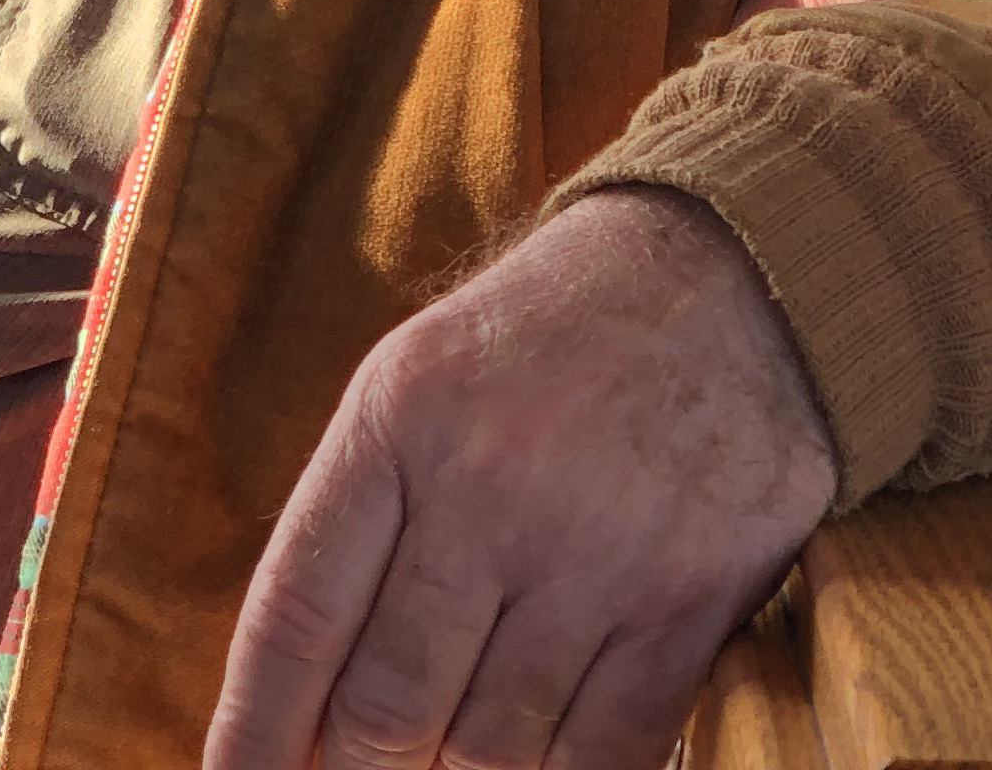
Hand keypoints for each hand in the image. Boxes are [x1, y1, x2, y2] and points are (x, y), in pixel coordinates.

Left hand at [202, 186, 838, 769]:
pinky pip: (603, 755)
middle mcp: (493, 483)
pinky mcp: (694, 594)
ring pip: (492, 754)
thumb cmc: (552, 340)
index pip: (294, 620)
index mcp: (402, 415)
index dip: (252, 734)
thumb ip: (356, 521)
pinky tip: (542, 763)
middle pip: (386, 711)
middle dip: (363, 768)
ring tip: (462, 743)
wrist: (739, 270)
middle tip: (371, 765)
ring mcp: (600, 546)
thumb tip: (299, 706)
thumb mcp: (419, 377)